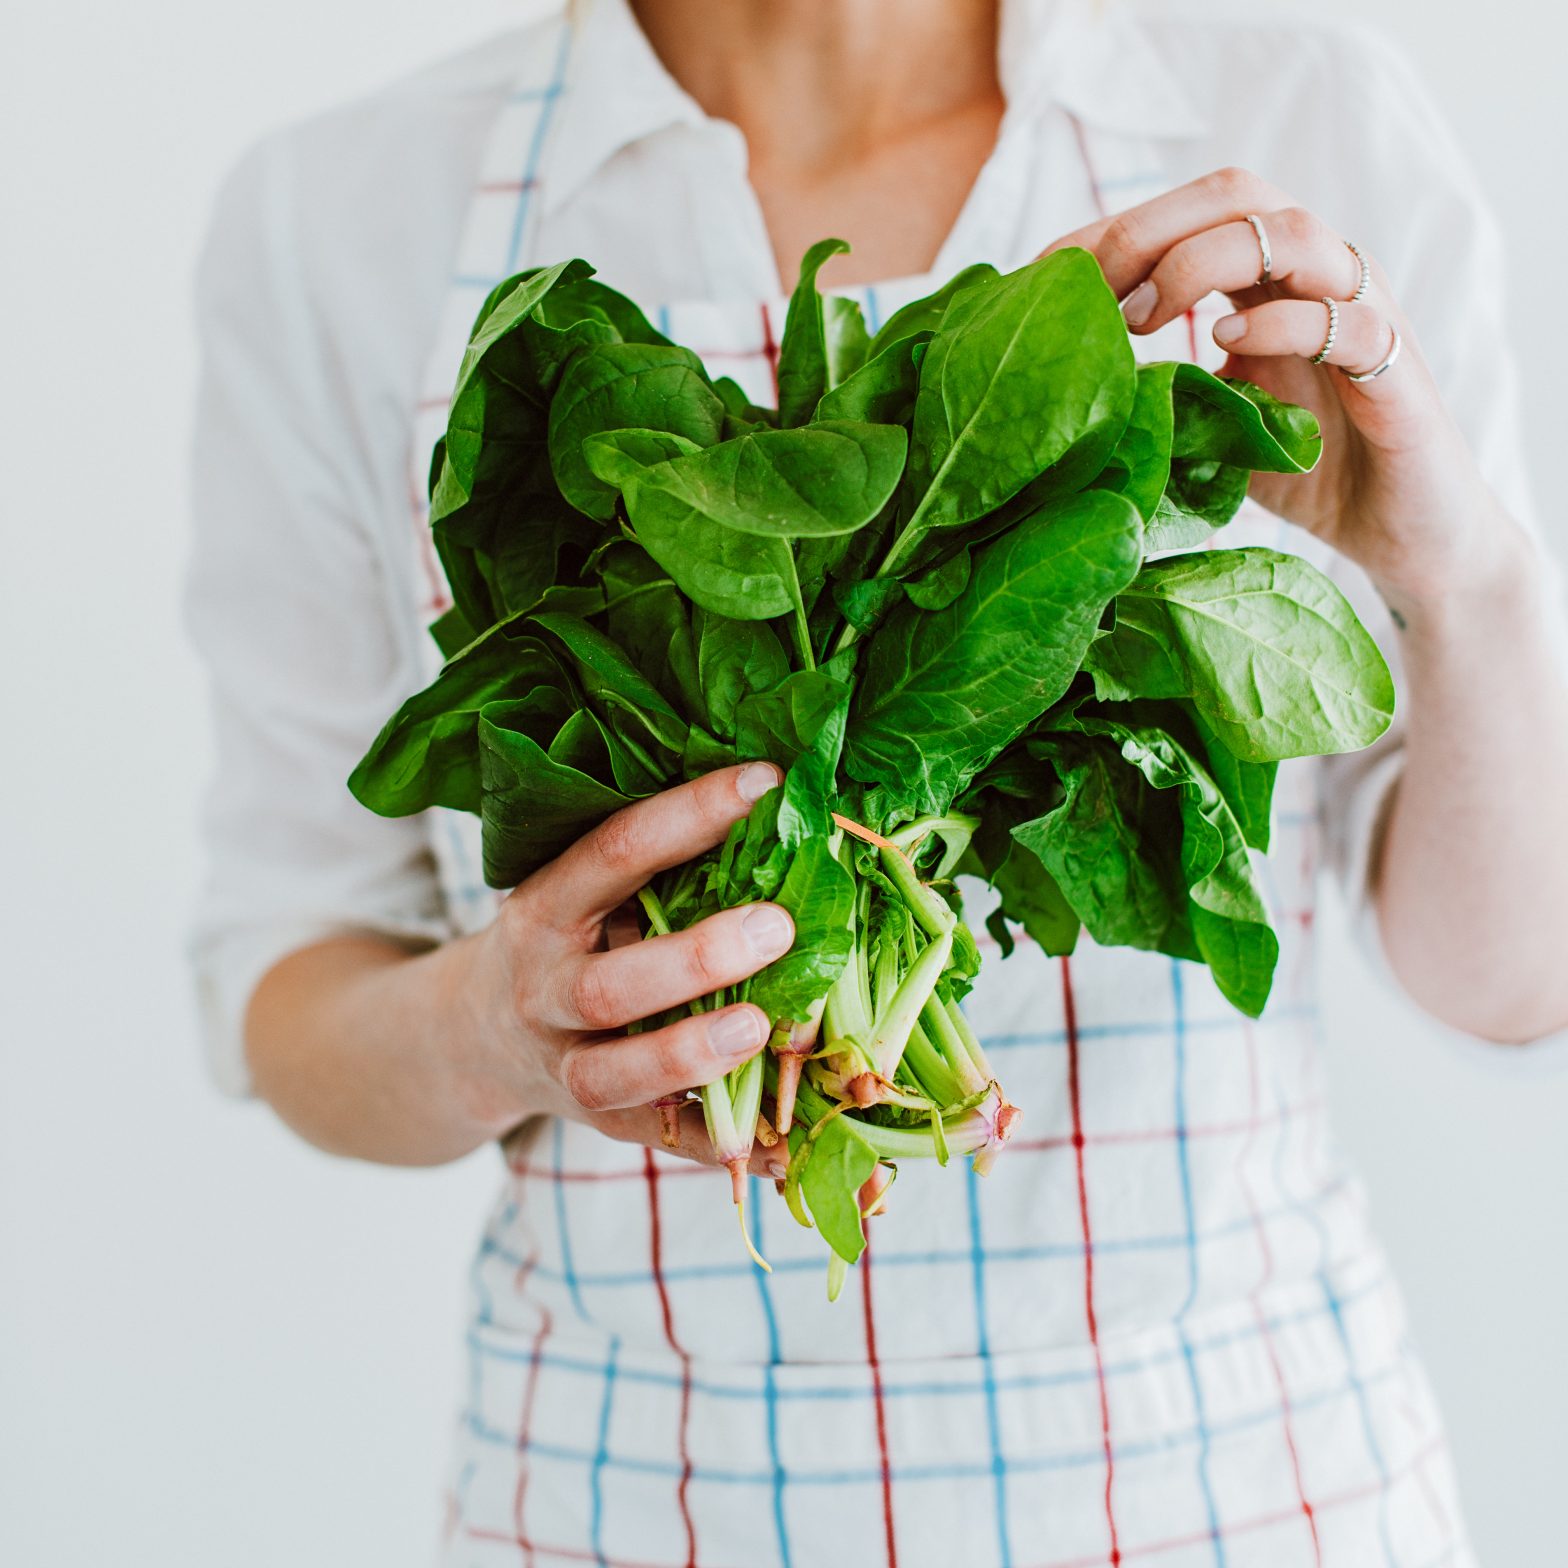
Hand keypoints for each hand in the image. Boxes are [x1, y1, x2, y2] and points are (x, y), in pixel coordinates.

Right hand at [458, 762, 794, 1173]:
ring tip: (765, 1028)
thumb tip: (781, 815)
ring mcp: (565, 1065)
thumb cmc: (565, 941)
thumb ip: (658, 870)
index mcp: (545, 910)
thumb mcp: (580, 893)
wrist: (472, 1037)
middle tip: (778, 928)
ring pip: (618, 1073)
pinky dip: (725, 1146)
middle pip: (609, 987)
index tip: (765, 783)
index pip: (615, 852)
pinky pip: (662, 1141)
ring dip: (693, 1054)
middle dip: (696, 959)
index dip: (689, 816)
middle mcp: (544, 991)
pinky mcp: (599, 1121)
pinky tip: (786, 1144)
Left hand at [1045, 167, 1532, 613]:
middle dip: (1148, 231)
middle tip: (1092, 295)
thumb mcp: (1210, 425)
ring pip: (1293, 233)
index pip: (1187, 214)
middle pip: (1236, 194)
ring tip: (1145, 319)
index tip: (1044, 274)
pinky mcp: (1396, 368)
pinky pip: (1347, 322)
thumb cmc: (1303, 471)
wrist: (1401, 533)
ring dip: (1202, 264)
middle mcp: (1318, 275)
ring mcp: (1362, 311)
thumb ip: (1158, 394)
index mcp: (1269, 277)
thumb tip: (1064, 397)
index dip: (1110, 231)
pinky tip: (1226, 347)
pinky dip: (1281, 324)